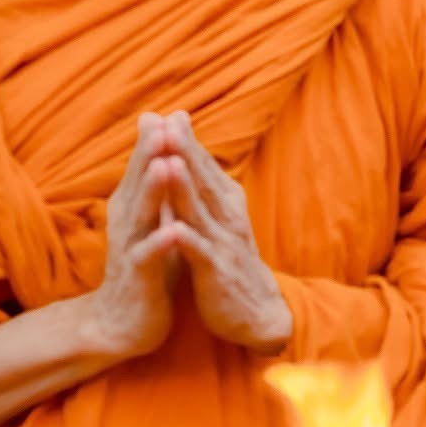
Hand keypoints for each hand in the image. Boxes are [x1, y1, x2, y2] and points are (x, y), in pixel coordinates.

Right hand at [84, 112, 178, 357]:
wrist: (123, 323)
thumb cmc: (147, 268)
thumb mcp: (152, 224)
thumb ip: (158, 191)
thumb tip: (167, 154)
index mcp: (134, 208)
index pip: (145, 170)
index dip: (157, 142)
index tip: (174, 113)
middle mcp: (128, 223)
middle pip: (139, 183)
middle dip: (150, 155)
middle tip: (162, 125)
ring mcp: (131, 249)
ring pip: (141, 215)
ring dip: (152, 190)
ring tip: (164, 165)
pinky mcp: (138, 278)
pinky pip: (148, 258)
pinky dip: (160, 243)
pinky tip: (173, 231)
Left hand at [156, 112, 293, 353]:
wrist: (256, 312)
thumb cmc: (229, 261)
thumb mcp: (218, 219)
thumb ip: (201, 187)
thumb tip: (183, 154)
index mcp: (226, 203)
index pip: (204, 167)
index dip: (187, 142)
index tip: (170, 114)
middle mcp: (226, 218)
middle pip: (202, 180)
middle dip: (185, 152)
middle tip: (169, 123)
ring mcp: (222, 244)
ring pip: (200, 211)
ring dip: (185, 187)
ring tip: (170, 162)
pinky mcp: (215, 272)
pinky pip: (199, 254)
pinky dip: (187, 240)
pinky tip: (175, 229)